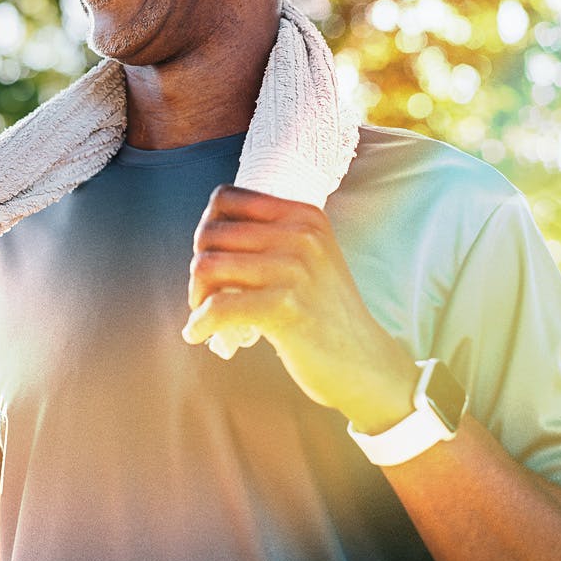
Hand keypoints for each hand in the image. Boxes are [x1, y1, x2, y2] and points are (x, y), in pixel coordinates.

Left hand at [182, 185, 417, 432]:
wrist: (364, 362)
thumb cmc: (323, 313)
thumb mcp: (309, 259)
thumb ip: (270, 238)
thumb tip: (206, 233)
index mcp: (303, 216)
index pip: (226, 198)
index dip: (207, 229)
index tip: (211, 258)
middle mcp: (300, 235)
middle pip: (210, 233)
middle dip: (197, 268)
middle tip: (205, 296)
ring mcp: (294, 270)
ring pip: (207, 265)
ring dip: (196, 295)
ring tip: (203, 314)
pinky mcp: (284, 307)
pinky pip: (217, 306)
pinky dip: (199, 323)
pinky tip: (198, 334)